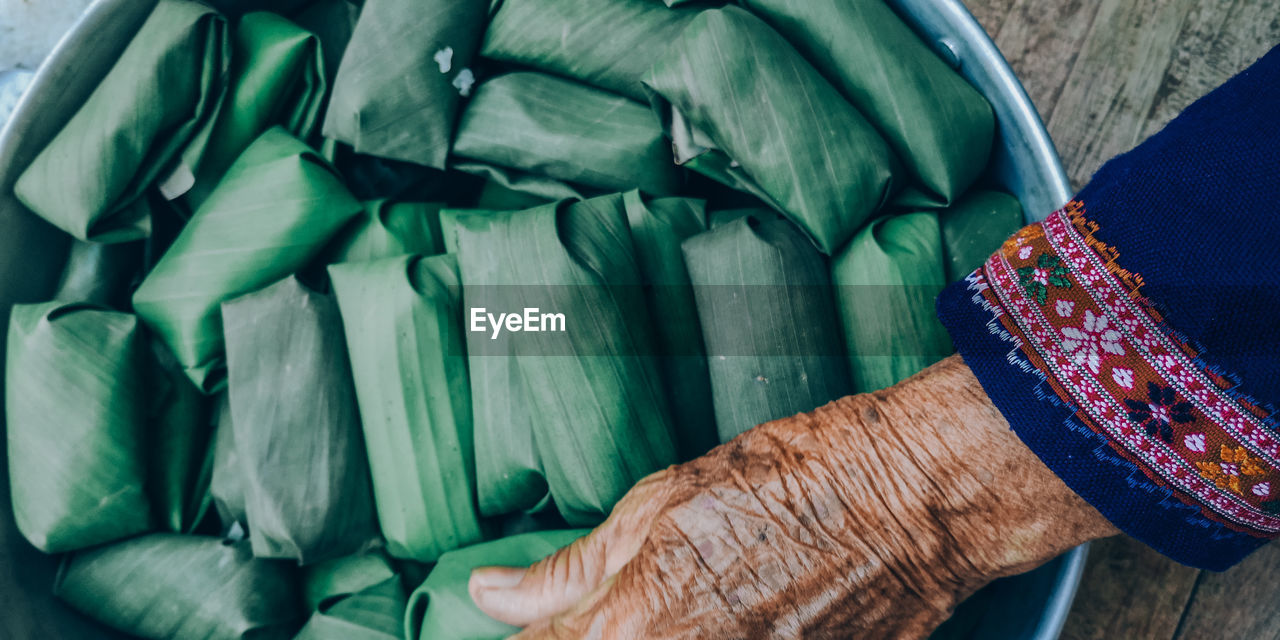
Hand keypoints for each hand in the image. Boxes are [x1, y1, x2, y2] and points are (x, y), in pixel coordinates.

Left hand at [469, 355, 1116, 638]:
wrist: (910, 498)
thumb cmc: (787, 479)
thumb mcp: (659, 503)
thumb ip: (567, 570)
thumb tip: (487, 595)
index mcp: (625, 628)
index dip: (533, 635)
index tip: (540, 622)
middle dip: (581, 634)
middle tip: (648, 593)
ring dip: (649, 633)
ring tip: (697, 596)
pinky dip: (699, 639)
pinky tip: (725, 612)